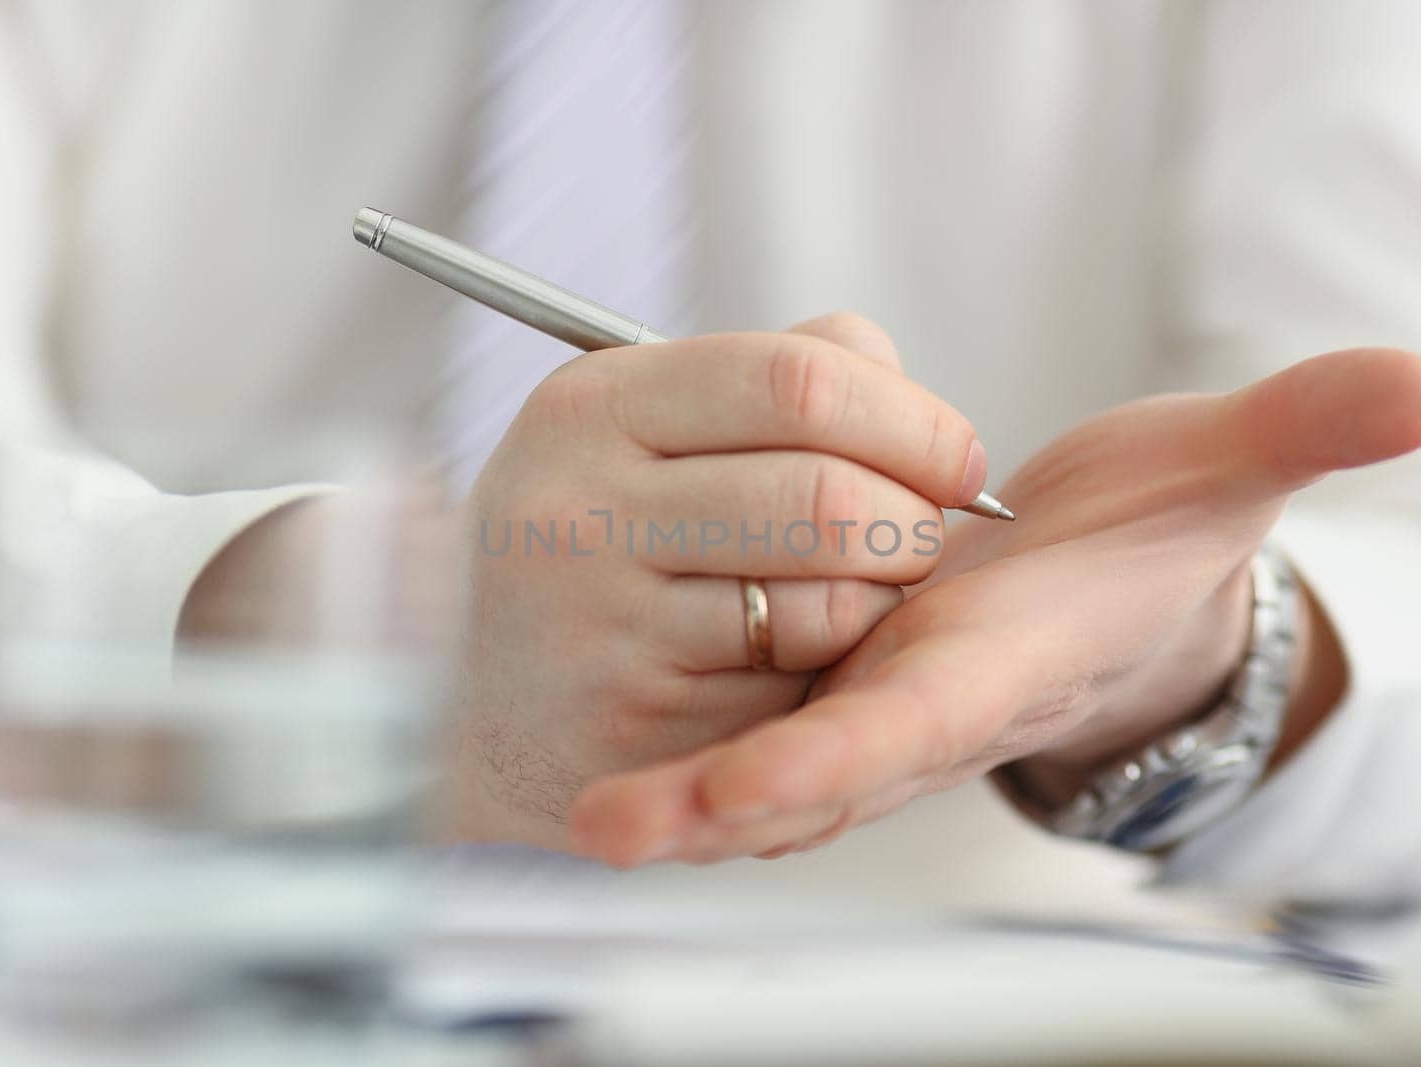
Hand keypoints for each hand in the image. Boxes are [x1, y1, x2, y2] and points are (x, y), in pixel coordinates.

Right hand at [447, 314, 988, 850]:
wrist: (462, 700)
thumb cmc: (585, 545)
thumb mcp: (633, 430)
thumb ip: (771, 379)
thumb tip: (902, 383)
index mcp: (590, 409)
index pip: (797, 381)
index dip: (912, 418)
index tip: (959, 458)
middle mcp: (580, 511)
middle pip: (829, 497)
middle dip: (917, 520)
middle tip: (921, 537)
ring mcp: (600, 630)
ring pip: (827, 604)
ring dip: (882, 602)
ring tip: (858, 595)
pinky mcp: (633, 730)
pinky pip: (795, 697)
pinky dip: (827, 677)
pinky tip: (794, 664)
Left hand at [569, 348, 1420, 864]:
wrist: (1103, 593)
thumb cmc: (1149, 541)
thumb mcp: (1220, 469)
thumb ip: (1301, 431)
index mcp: (987, 664)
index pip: (905, 719)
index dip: (825, 758)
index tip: (721, 805)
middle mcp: (909, 697)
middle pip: (808, 763)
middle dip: (715, 808)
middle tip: (600, 835)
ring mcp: (856, 700)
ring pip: (757, 754)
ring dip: (673, 796)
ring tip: (578, 830)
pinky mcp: (821, 674)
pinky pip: (738, 713)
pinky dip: (675, 745)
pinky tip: (593, 774)